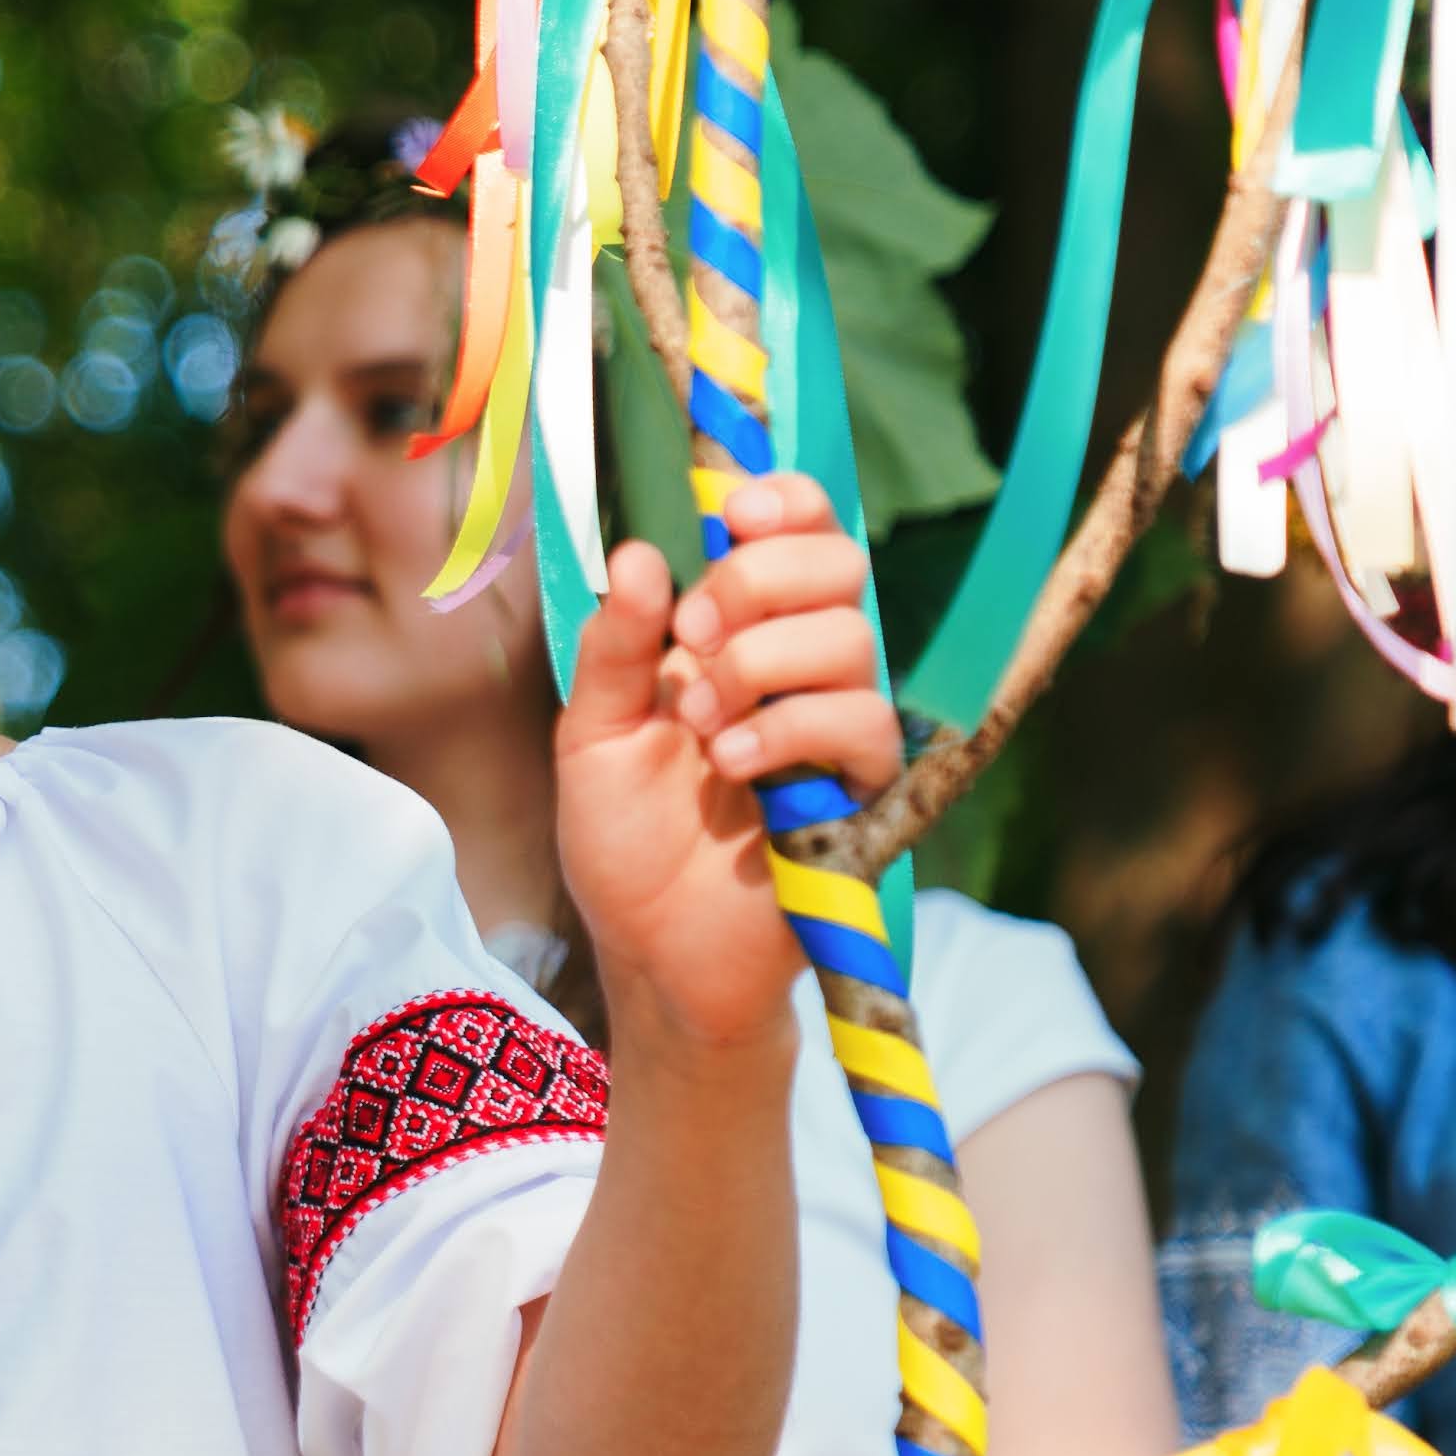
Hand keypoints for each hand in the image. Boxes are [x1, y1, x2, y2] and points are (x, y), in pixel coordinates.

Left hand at [551, 476, 898, 1055]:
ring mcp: (836, 726)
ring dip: (760, 665)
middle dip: (756, 582)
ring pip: (850, 637)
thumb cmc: (625, 844)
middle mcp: (799, 668)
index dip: (783, 503)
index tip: (735, 510)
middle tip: (692, 639)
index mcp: (738, 637)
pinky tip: (731, 765)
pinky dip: (788, 728)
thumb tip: (639, 555)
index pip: (798, 533)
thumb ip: (614, 648)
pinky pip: (862, 721)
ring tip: (700, 727)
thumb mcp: (592, 735)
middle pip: (838, 563)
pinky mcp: (863, 789)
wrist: (653, 952)